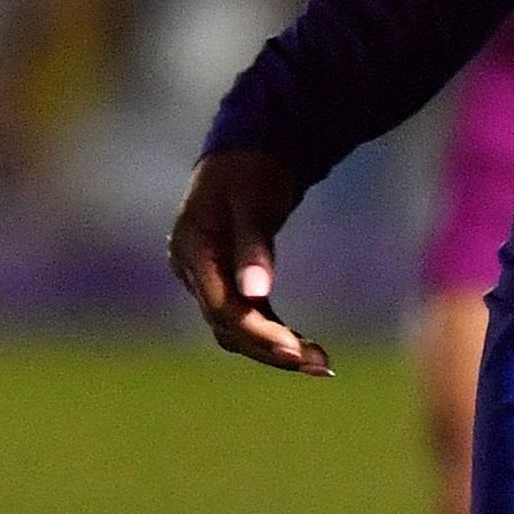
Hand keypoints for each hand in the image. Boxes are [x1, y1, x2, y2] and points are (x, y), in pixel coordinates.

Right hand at [169, 148, 332, 376]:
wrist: (248, 147)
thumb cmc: (251, 168)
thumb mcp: (253, 200)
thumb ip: (252, 246)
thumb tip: (256, 295)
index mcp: (193, 249)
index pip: (222, 307)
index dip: (258, 333)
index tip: (296, 351)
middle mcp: (193, 271)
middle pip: (228, 325)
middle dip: (272, 348)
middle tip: (320, 365)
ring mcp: (206, 278)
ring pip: (236, 327)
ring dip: (274, 347)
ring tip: (320, 364)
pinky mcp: (225, 280)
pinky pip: (246, 316)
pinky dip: (272, 333)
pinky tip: (304, 348)